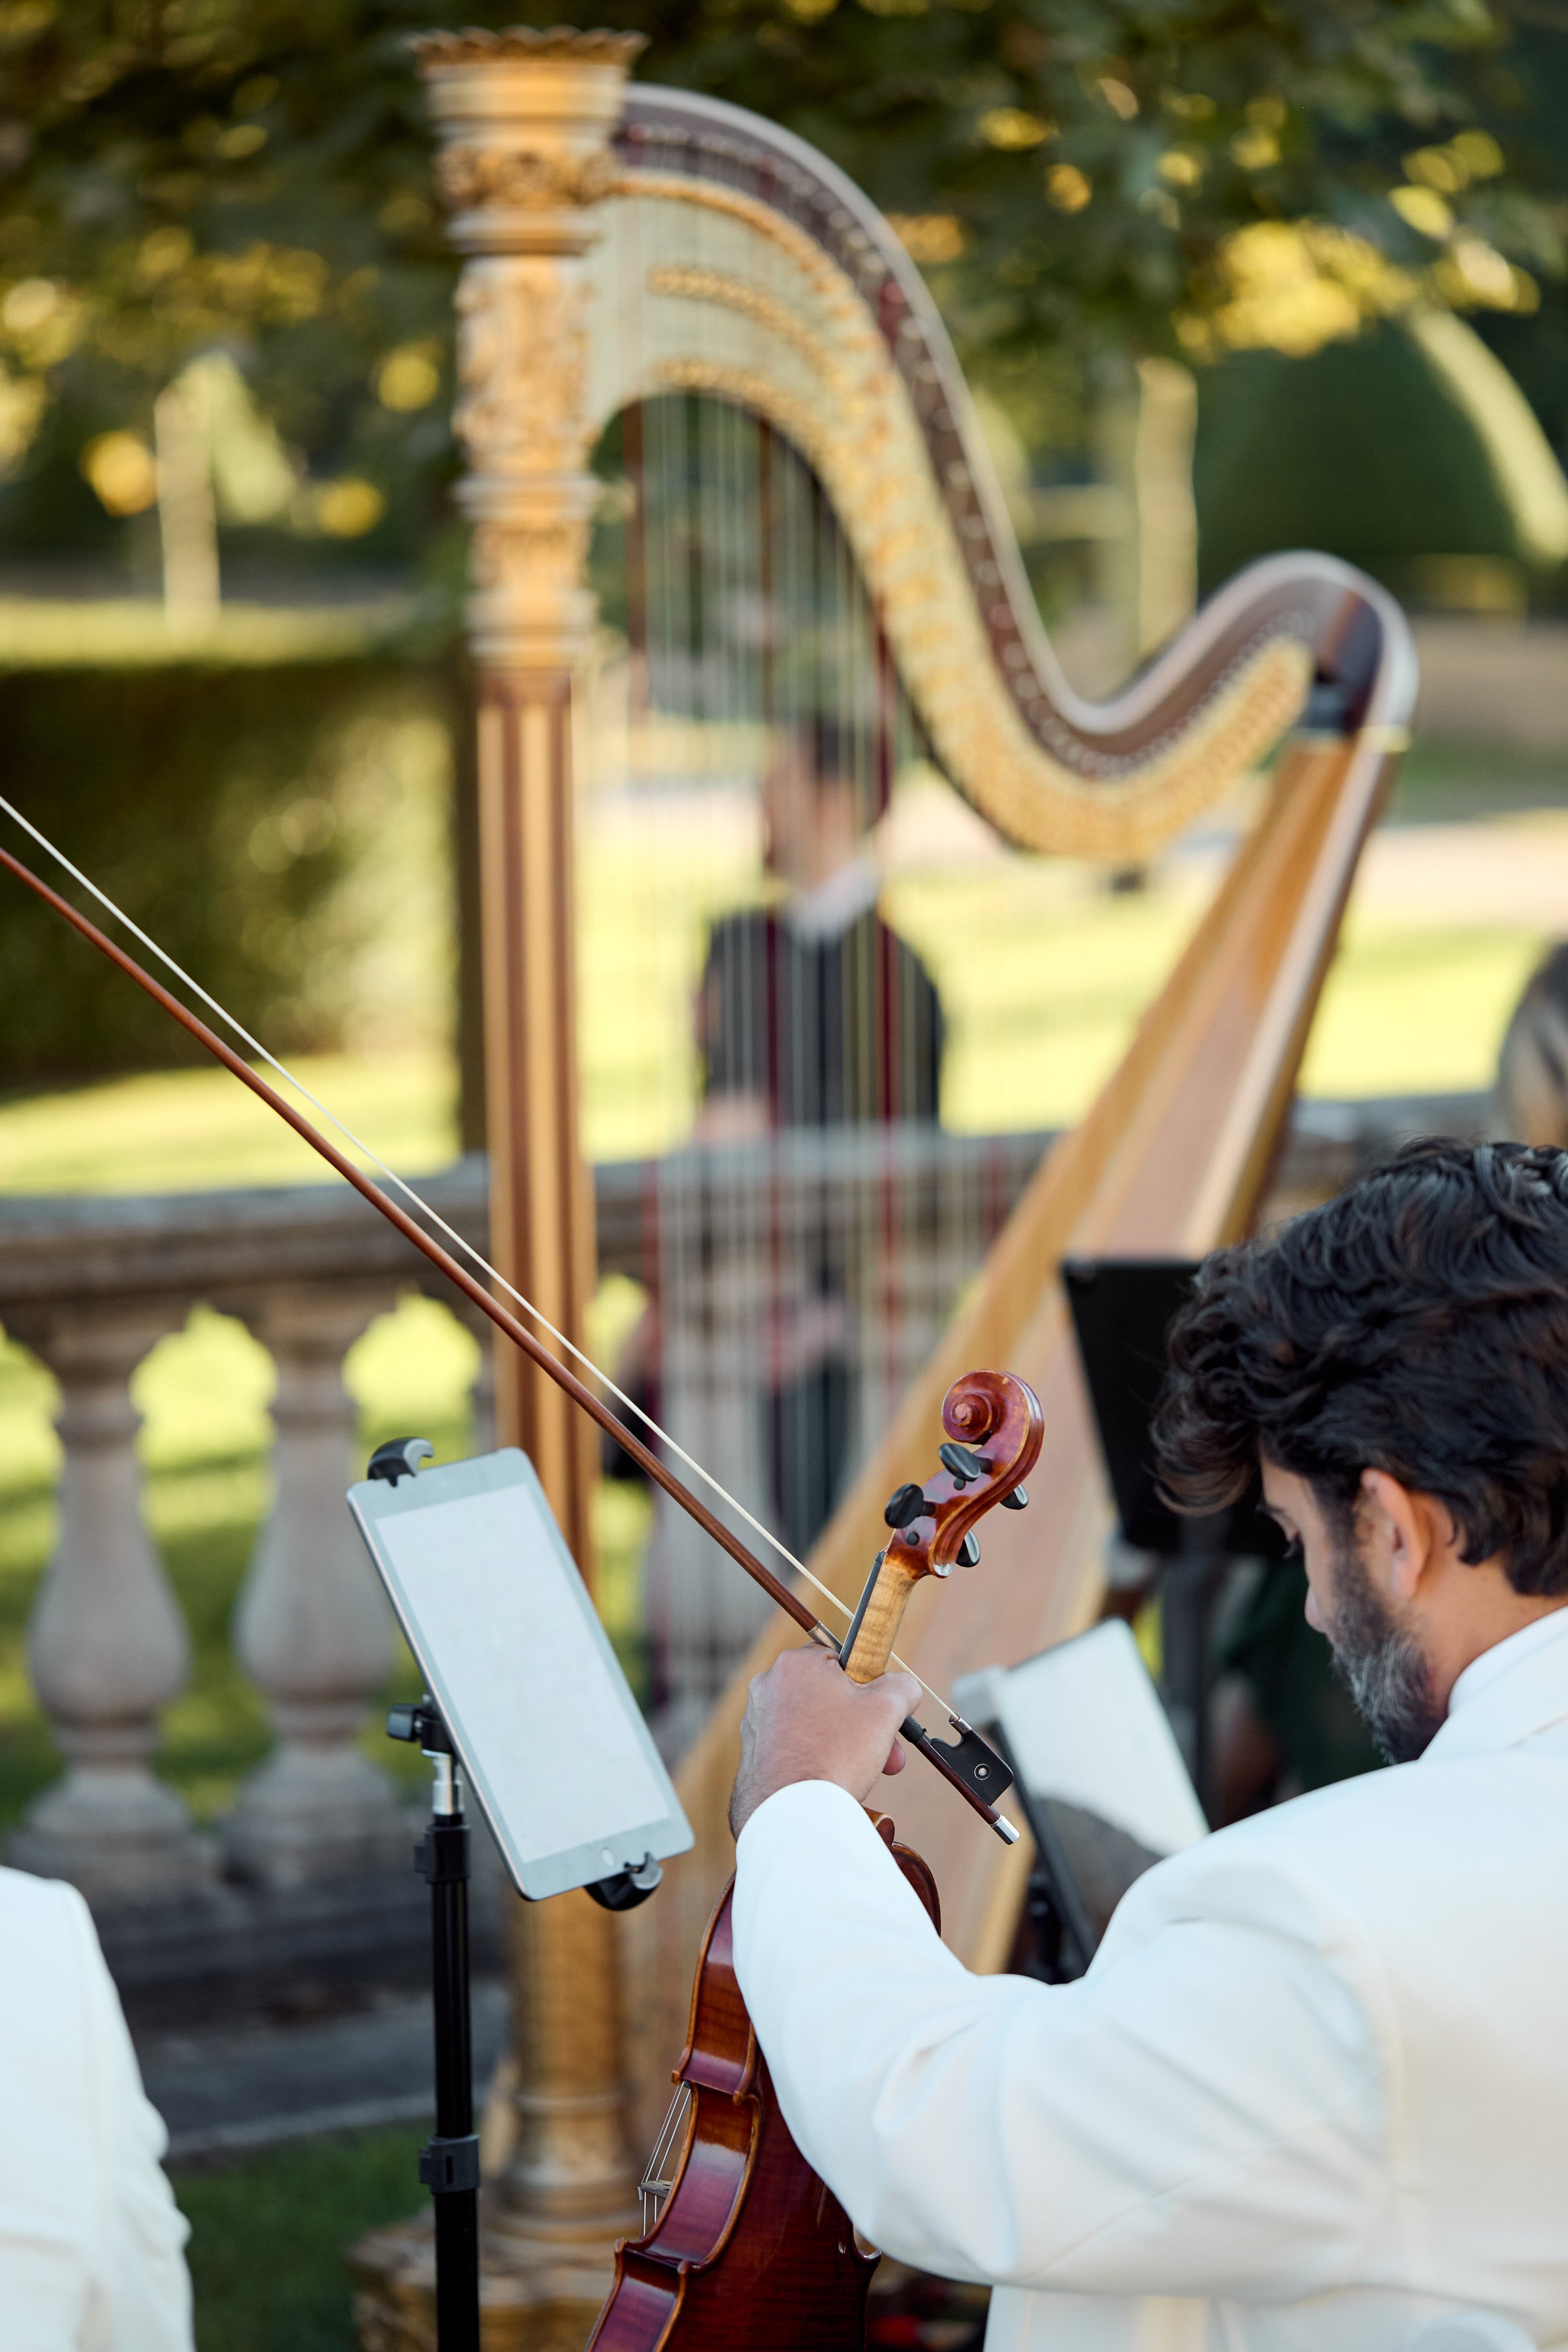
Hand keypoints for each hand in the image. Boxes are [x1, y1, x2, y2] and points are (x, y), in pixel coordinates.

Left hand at [728, 1645, 921, 1838]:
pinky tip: (833, 1781)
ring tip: (865, 1772)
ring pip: (815, 1724)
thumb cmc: (837, 1754)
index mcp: (796, 1663)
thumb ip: (901, 1686)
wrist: (796, 1813)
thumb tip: (904, 1686)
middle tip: (888, 1752)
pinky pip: (797, 1748)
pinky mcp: (754, 1753)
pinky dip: (818, 1760)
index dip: (869, 1686)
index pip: (841, 1659)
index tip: (883, 1712)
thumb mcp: (886, 1708)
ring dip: (845, 1744)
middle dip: (863, 1724)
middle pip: (830, 1696)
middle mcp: (769, 1686)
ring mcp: (758, 1721)